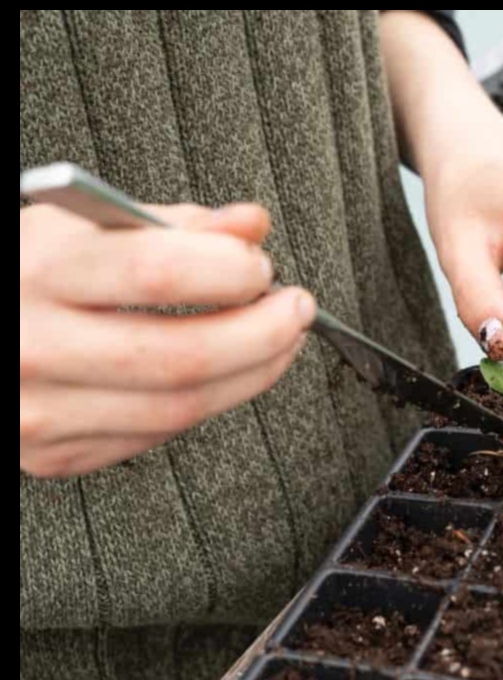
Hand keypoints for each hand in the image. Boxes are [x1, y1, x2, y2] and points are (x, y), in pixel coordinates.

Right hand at [20, 203, 315, 478]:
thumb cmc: (20, 273)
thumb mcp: (79, 226)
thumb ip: (172, 225)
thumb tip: (251, 226)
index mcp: (36, 270)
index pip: (156, 272)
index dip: (229, 271)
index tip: (261, 266)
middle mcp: (30, 345)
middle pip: (181, 357)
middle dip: (263, 335)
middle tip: (298, 311)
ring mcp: (39, 411)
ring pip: (180, 409)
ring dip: (252, 374)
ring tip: (279, 342)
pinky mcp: (53, 454)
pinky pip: (157, 434)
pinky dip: (206, 403)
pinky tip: (224, 375)